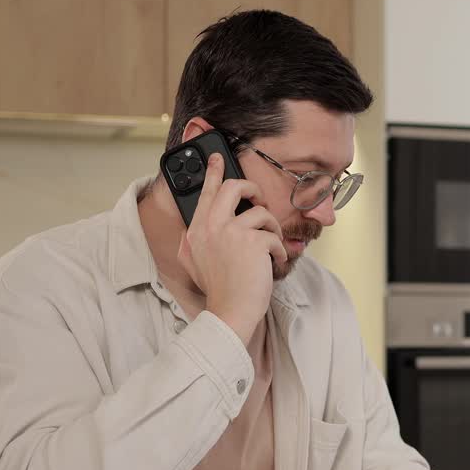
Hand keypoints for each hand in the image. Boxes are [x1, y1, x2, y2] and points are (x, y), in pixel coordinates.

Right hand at [177, 153, 286, 343]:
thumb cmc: (218, 290)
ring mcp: (232, 233)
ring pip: (261, 213)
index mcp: (197, 229)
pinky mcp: (253, 242)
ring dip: (271, 229)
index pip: (207, 192)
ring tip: (269, 247)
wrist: (229, 311)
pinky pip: (273, 235)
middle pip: (234, 187)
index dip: (214, 171)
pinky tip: (273, 263)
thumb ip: (192, 239)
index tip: (218, 158)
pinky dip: (278, 251)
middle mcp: (211, 226)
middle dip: (252, 188)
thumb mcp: (191, 261)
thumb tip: (194, 227)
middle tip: (259, 198)